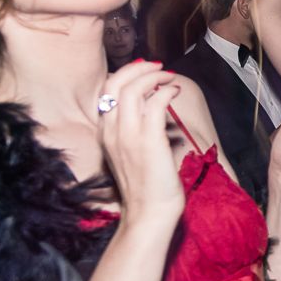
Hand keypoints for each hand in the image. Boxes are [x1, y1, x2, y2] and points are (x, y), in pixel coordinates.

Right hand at [99, 60, 184, 225]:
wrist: (148, 214)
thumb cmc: (145, 186)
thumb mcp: (130, 153)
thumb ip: (133, 130)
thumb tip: (152, 108)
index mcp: (104, 133)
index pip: (106, 91)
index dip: (125, 74)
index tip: (145, 71)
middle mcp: (111, 131)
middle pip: (115, 83)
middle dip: (138, 68)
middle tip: (159, 66)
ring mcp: (128, 135)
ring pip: (133, 88)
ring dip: (154, 76)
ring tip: (169, 77)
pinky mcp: (148, 140)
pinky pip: (155, 103)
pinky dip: (166, 91)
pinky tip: (175, 92)